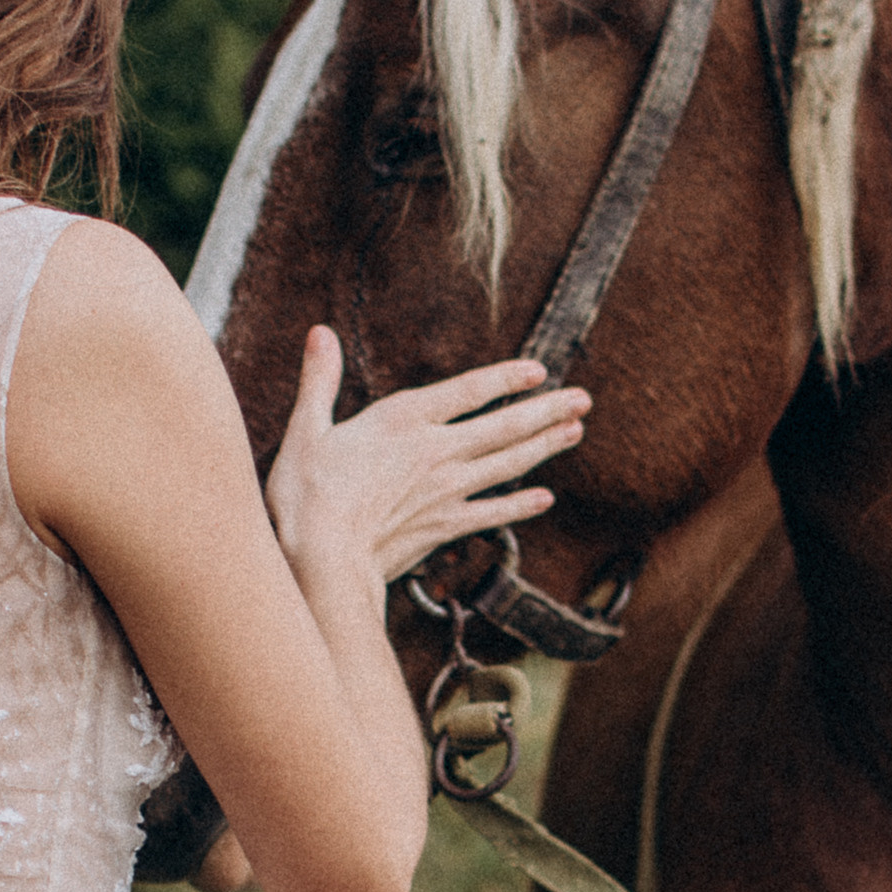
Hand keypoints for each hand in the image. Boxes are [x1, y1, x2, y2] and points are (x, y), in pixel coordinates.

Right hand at [263, 328, 590, 593]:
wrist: (324, 560)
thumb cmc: (307, 496)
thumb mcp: (307, 430)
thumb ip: (320, 380)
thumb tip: (319, 332)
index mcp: (404, 420)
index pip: (468, 390)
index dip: (506, 378)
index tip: (540, 371)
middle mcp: (437, 452)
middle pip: (503, 426)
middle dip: (547, 410)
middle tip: (584, 399)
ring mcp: (447, 491)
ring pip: (508, 464)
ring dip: (545, 447)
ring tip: (576, 432)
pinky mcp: (446, 526)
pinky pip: (494, 514)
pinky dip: (520, 506)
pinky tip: (544, 499)